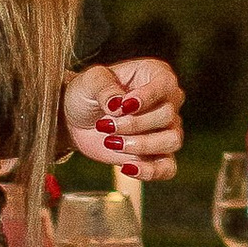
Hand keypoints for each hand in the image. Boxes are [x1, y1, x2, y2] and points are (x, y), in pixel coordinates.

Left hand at [64, 57, 183, 184]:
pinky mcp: (157, 154)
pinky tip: (126, 167)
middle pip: (168, 116)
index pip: (166, 85)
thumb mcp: (89, 81)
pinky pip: (167, 168)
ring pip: (172, 141)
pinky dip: (150, 171)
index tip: (122, 106)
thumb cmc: (86, 93)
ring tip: (111, 143)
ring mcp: (165, 129)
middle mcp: (167, 101)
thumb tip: (117, 104)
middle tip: (105, 126)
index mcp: (156, 75)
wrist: (75, 120)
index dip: (147, 98)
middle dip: (135, 124)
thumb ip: (105, 88)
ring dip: (141, 145)